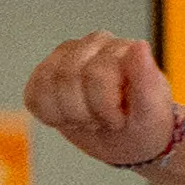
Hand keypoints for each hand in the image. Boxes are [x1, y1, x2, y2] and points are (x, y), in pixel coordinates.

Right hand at [28, 32, 183, 171]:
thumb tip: (139, 45)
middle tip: (103, 121)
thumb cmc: (145, 123)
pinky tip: (69, 118)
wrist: (131, 140)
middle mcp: (93, 44)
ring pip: (46, 85)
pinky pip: (33, 95)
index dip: (103, 108)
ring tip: (88, 118)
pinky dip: (49, 116)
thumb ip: (146, 78)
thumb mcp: (151, 110)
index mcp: (120, 49)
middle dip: (84, 113)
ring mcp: (67, 56)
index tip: (119, 119)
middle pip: (66, 79)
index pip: (95, 76)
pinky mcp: (46, 74)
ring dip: (67, 115)